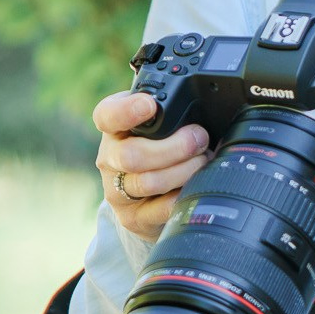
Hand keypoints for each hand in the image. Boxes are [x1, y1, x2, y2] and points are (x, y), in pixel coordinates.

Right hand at [93, 89, 211, 240]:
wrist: (149, 195)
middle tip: (200, 139)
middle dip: (175, 146)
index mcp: (115, 128)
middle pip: (132, 155)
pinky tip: (195, 186)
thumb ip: (171, 110)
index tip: (150, 105)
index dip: (126, 111)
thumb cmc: (161, 148)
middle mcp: (110, 158)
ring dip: (185, 170)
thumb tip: (207, 96)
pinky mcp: (132, 218)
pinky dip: (183, 195)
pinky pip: (161, 209)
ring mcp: (117, 191)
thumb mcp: (160, 124)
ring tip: (203, 161)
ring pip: (148, 182)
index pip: (107, 116)